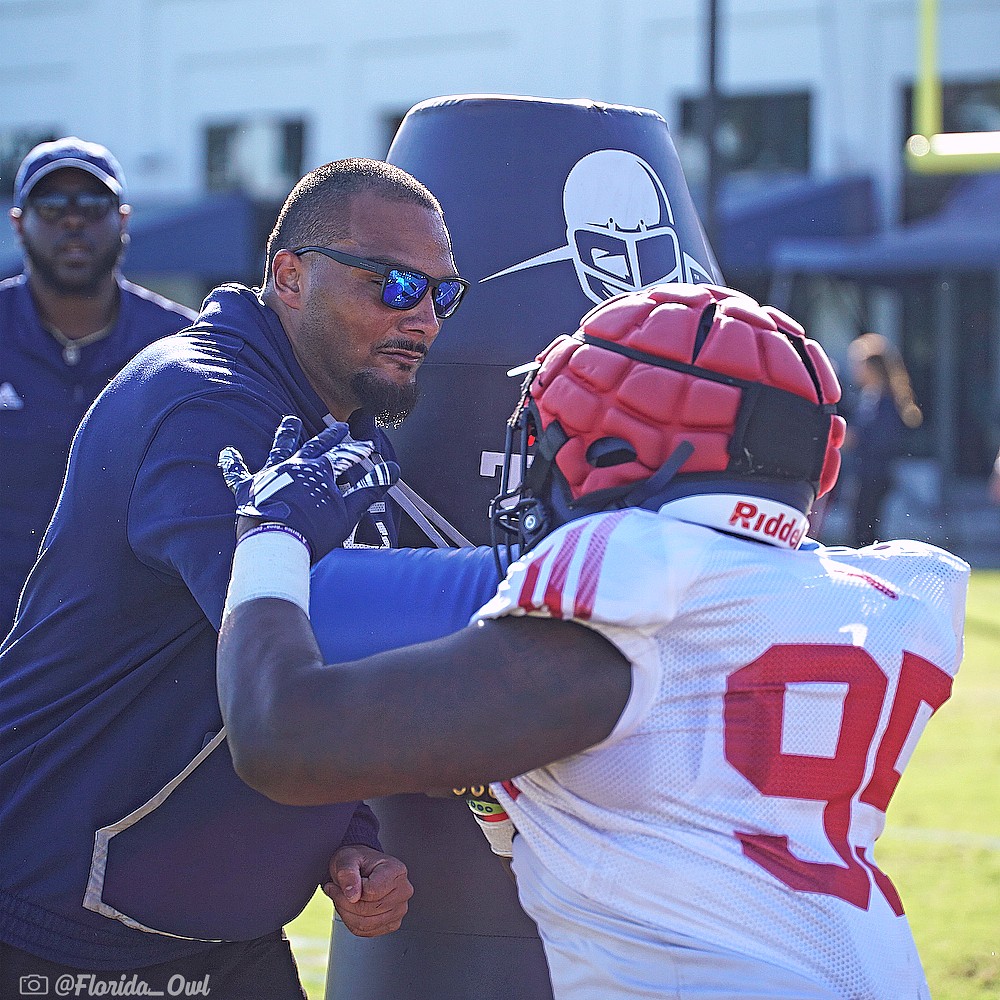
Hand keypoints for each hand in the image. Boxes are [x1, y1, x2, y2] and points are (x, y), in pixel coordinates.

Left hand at [218, 416, 398, 561]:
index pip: (344, 455)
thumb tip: (393, 468)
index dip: (358, 450)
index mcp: (319, 469)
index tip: (368, 446)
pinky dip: (232, 464)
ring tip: (290, 421)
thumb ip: (370, 488)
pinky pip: (238, 473)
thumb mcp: (348, 511)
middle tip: (340, 428)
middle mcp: (294, 465)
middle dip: (330, 436)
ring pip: (279, 448)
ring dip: (286, 434)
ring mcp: (270, 474)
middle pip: (316, 445)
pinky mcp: (249, 489)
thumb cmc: (314, 531)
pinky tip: (226, 453)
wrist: (276, 546)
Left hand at [323, 846, 412, 936]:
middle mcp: (403, 890)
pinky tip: (350, 908)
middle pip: (368, 910)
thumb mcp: (346, 859)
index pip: (372, 892)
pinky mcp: (392, 923)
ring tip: (340, 899)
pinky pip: (367, 932)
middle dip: (344, 903)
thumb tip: (352, 895)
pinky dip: (352, 923)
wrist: (361, 868)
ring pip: (366, 924)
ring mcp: (400, 909)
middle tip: (334, 891)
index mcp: (396, 871)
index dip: (352, 890)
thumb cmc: (357, 861)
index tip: (342, 882)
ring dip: (346, 913)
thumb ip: (348, 873)